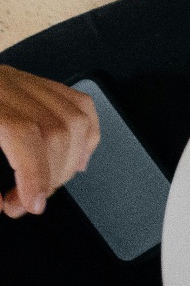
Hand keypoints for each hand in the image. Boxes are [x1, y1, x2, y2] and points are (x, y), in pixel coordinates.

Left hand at [0, 65, 99, 216]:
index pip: (24, 132)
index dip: (35, 173)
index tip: (31, 204)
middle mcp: (5, 84)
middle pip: (56, 128)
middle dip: (51, 175)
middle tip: (28, 202)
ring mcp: (23, 81)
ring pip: (75, 118)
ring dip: (70, 161)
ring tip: (47, 184)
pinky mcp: (35, 83)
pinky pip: (79, 105)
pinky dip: (85, 136)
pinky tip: (72, 158)